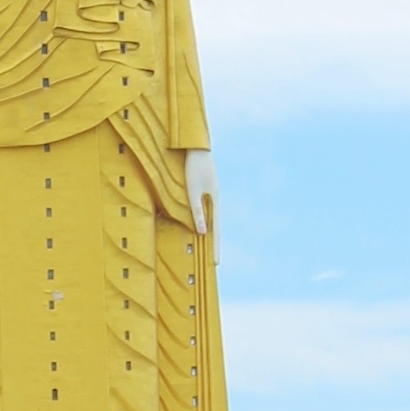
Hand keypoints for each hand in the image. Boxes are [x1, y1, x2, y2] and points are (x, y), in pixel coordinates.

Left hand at [183, 148, 218, 264]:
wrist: (195, 147)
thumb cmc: (194, 168)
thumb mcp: (193, 191)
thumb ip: (197, 211)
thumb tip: (202, 232)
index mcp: (215, 202)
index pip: (216, 231)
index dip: (215, 247)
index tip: (217, 262)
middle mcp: (214, 200)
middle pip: (215, 227)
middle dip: (213, 244)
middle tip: (214, 261)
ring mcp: (210, 195)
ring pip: (210, 219)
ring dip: (208, 233)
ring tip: (206, 247)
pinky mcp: (203, 190)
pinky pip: (204, 210)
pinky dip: (203, 221)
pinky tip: (199, 225)